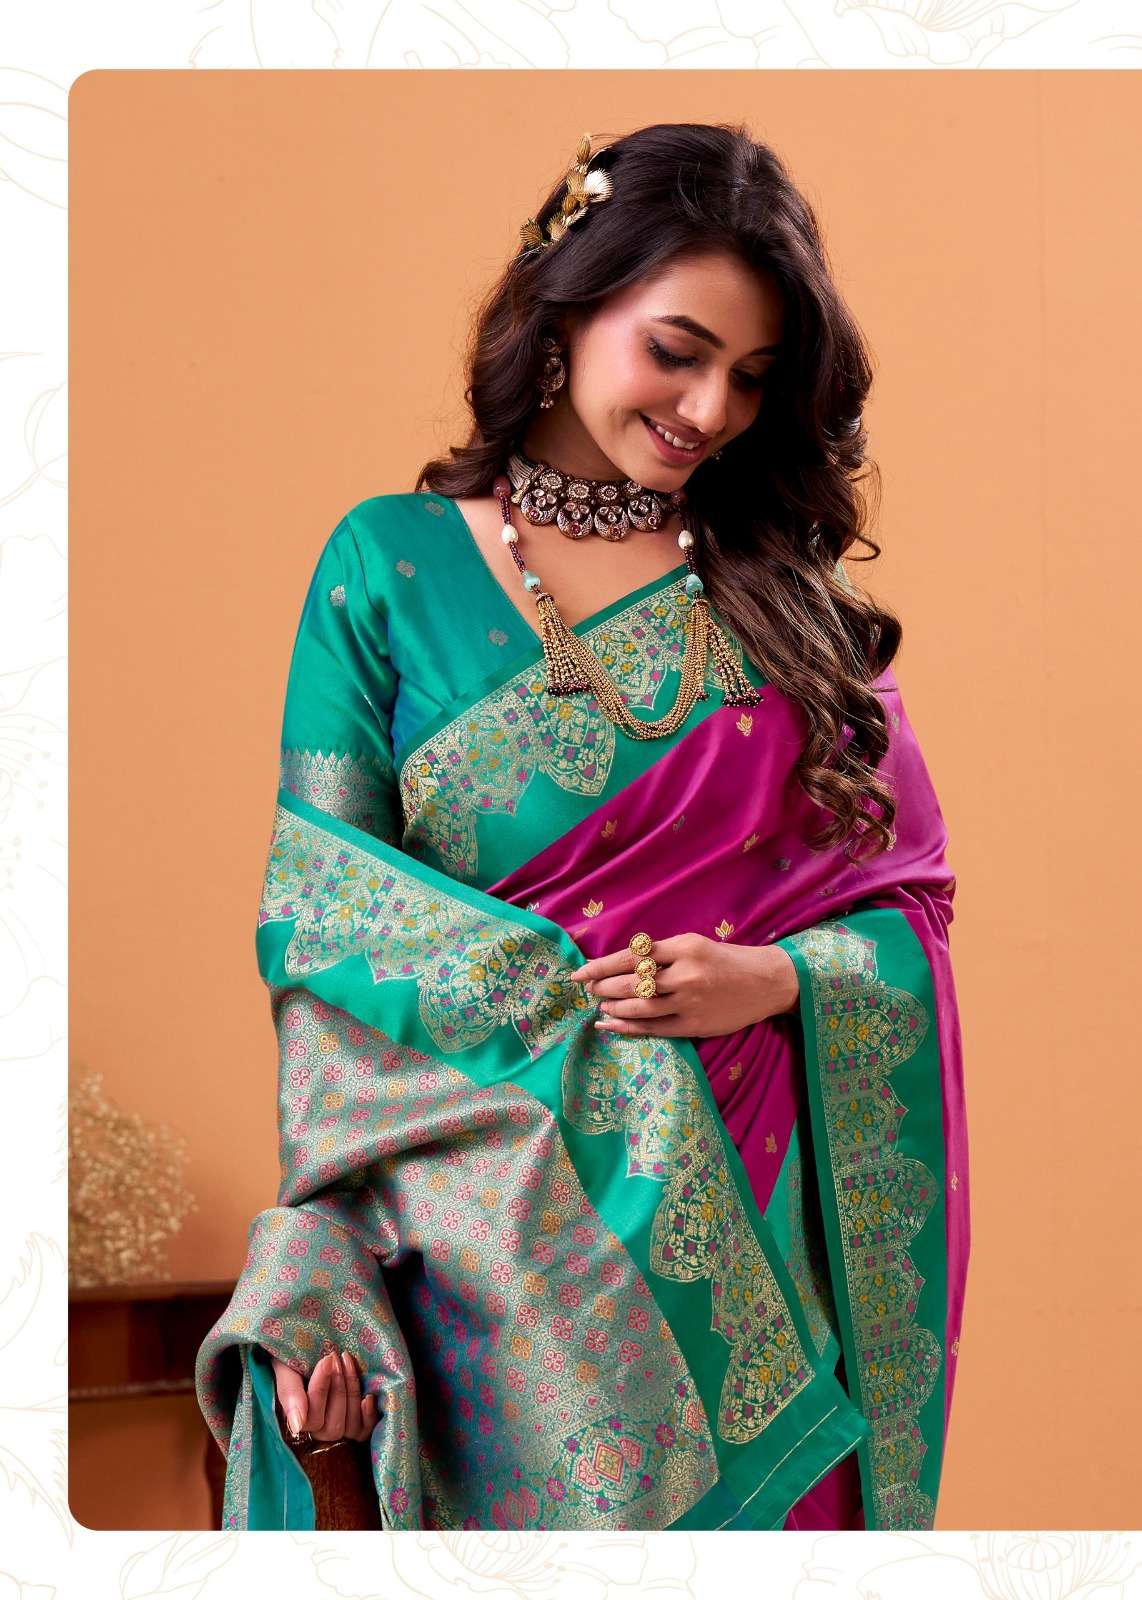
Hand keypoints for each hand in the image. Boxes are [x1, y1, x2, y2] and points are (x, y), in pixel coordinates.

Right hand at [271, 1347, 376, 1443]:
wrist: (308, 1349)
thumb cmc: (294, 1361)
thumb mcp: (287, 1370)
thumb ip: (290, 1394)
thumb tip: (297, 1426)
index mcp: (298, 1422)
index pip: (311, 1418)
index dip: (320, 1389)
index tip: (326, 1360)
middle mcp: (318, 1432)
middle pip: (332, 1427)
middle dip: (338, 1388)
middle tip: (337, 1357)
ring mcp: (339, 1428)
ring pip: (350, 1427)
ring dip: (352, 1394)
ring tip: (349, 1363)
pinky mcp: (357, 1423)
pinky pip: (364, 1431)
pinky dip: (368, 1416)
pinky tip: (368, 1396)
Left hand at [567, 932, 798, 1038]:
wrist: (765, 982)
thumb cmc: (725, 960)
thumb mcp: (693, 944)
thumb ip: (660, 954)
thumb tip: (619, 964)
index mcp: (682, 947)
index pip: (631, 956)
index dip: (601, 966)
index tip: (581, 972)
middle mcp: (684, 974)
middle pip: (631, 982)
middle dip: (603, 987)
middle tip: (588, 989)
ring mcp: (689, 1001)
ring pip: (639, 1007)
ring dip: (613, 1007)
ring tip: (599, 1005)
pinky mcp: (694, 1025)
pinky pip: (653, 1028)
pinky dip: (628, 1027)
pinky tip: (611, 1024)